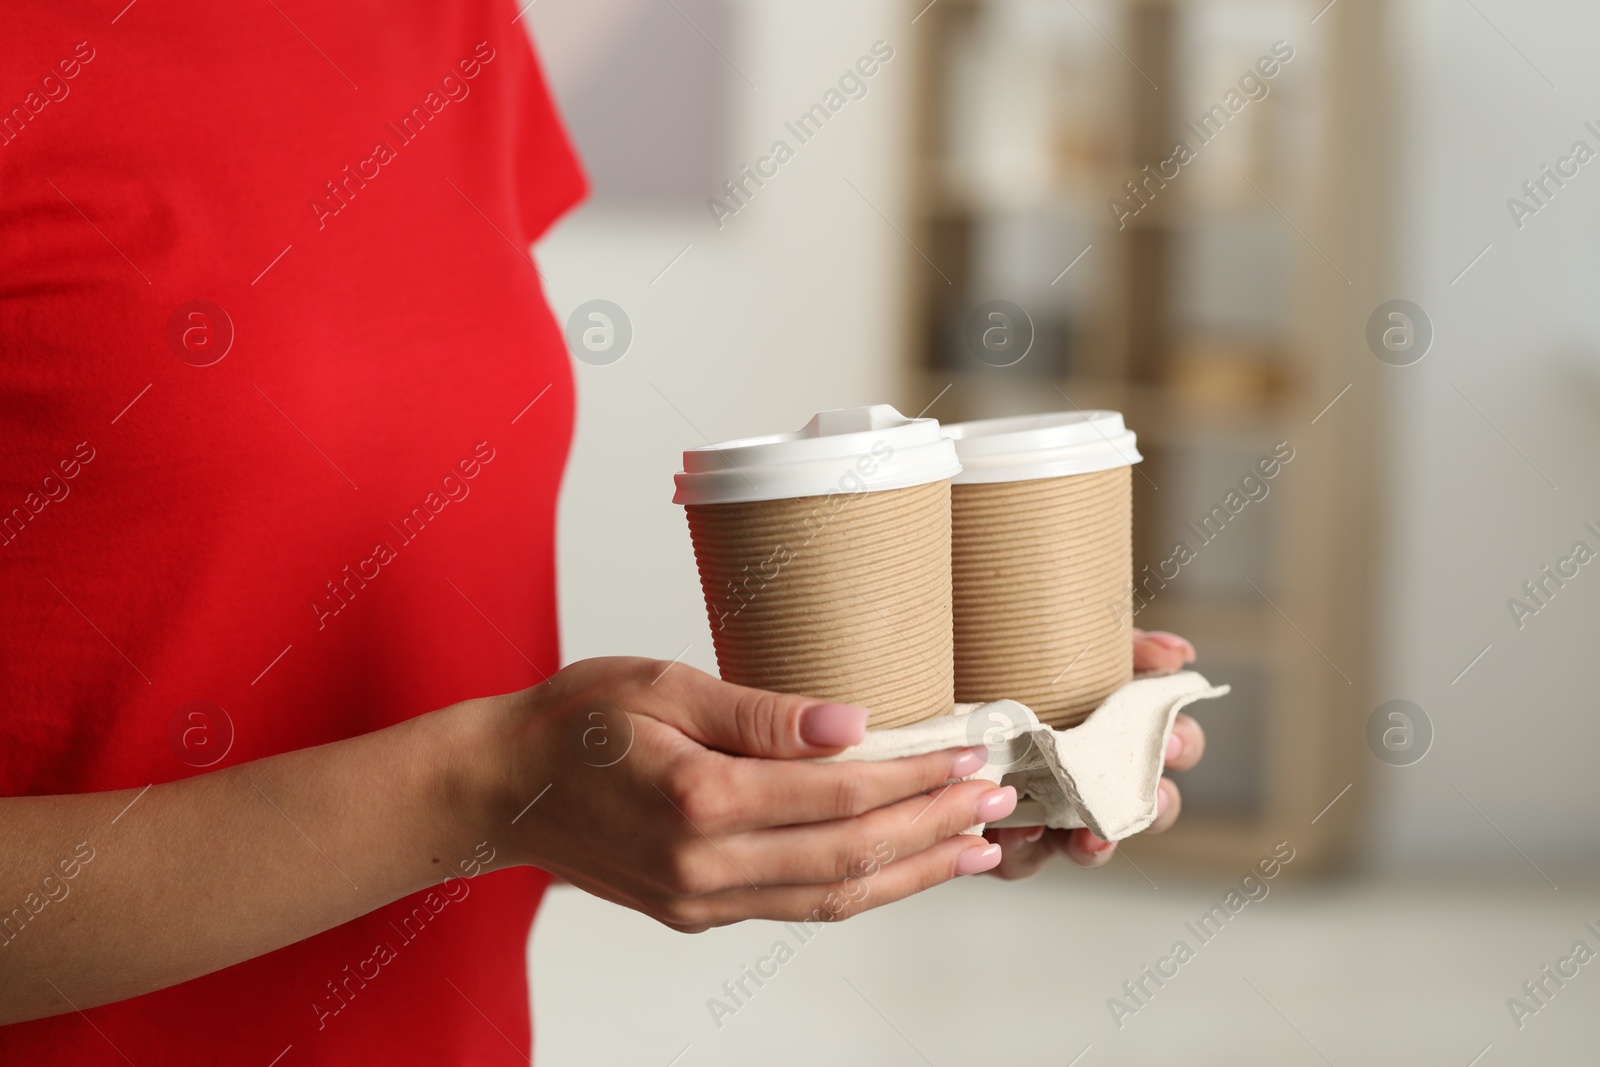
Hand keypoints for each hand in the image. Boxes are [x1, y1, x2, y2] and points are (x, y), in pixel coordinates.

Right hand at [475, 658, 1015, 930]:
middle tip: (995, 800)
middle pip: (850, 858)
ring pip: (833, 900)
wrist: (502, 788)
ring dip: (911, 872)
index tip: (967, 757)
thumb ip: (762, 713)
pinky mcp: (697, 913)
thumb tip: (850, 723)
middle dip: (933, 828)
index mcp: (699, 799)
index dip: (913, 778)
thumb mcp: (664, 685)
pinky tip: (898, 867)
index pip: (838, 795)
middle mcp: (704, 865)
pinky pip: (797, 909)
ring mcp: (701, 900)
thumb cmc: (575, 723)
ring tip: (973, 847)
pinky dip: (859, 891)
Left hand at [983, 630, 1205, 877]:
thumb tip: (1177, 653)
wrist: (935, 685)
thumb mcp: (1070, 648)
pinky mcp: (1001, 839)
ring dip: (1096, 846)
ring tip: (1090, 837)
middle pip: (1145, 809)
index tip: (1174, 739)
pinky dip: (1024, 850)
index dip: (1181, 745)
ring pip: (1088, 847)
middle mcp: (1092, 781)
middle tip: (1152, 798)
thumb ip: (1126, 647)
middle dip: (1155, 807)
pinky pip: (1021, 859)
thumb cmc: (1010, 666)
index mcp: (1118, 733)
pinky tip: (1018, 831)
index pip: (1172, 746)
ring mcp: (1049, 815)